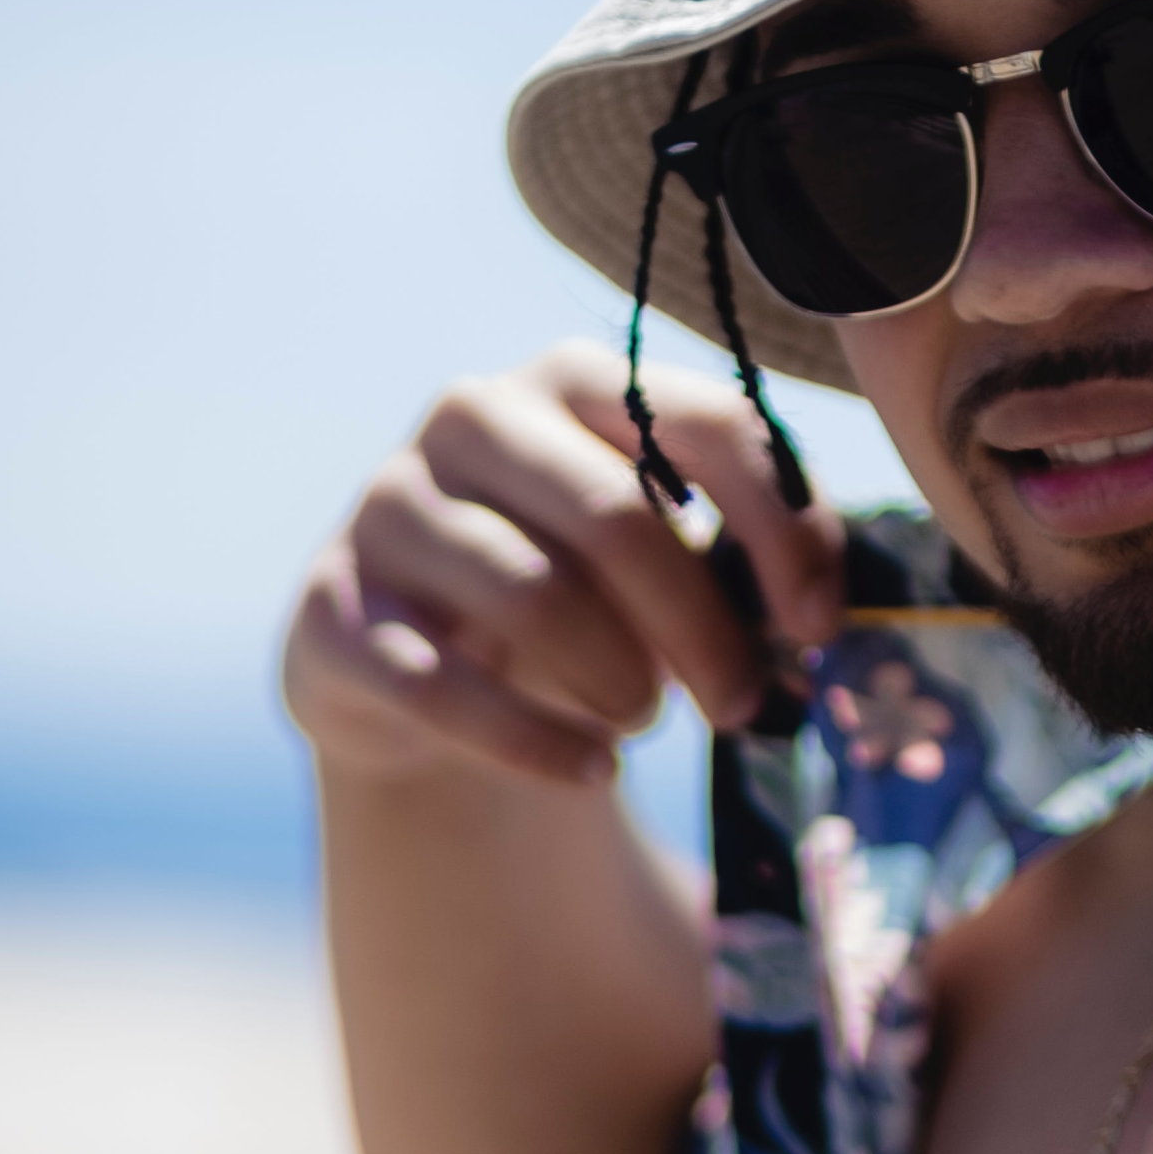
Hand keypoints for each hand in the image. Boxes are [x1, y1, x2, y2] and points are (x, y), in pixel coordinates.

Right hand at [285, 342, 844, 784]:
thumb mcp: (660, 551)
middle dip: (702, 629)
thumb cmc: (574, 587)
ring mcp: (391, 507)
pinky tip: (594, 772)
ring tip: (647, 720)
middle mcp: (475, 417)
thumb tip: (817, 613)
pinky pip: (445, 687)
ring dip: (617, 680)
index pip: (707, 423)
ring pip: (531, 596)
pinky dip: (538, 743)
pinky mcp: (334, 607)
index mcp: (577, 381)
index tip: (818, 628)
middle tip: (744, 706)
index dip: (780, 529)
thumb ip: (740, 555)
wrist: (415, 657)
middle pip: (617, 519)